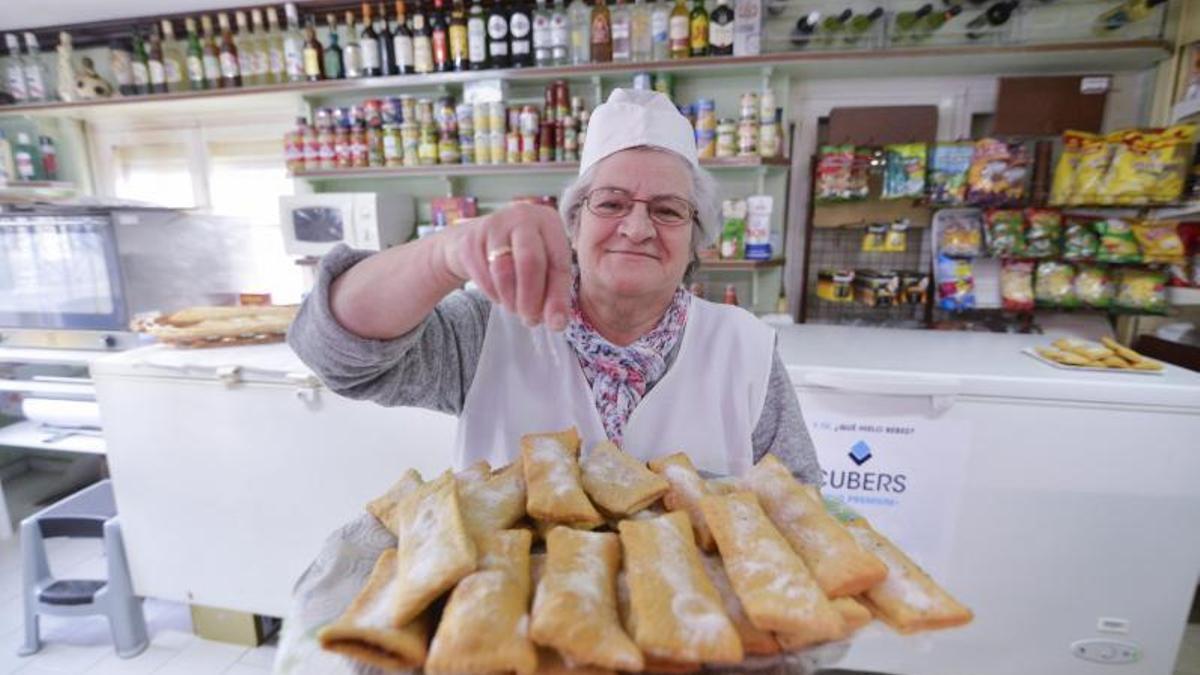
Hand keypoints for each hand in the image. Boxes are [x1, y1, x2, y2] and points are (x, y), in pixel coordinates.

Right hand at [441, 202, 571, 330]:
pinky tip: (499, 295)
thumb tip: (557, 324)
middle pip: (530, 262)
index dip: (558, 297)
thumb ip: (555, 295)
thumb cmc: (520, 256)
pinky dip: (493, 294)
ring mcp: (493, 225)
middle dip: (531, 299)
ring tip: (515, 308)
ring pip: (504, 271)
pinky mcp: (470, 240)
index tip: (555, 324)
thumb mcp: (544, 269)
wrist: (474, 242)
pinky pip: (483, 276)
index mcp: (548, 221)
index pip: (558, 262)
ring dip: (511, 299)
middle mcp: (522, 215)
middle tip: (531, 320)